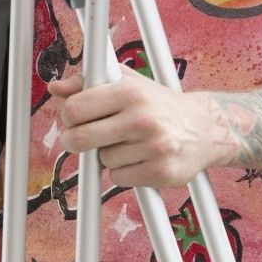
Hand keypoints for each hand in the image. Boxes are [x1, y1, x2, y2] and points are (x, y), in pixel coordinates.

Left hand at [49, 68, 221, 189]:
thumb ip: (88, 82)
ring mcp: (154, 147)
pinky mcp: (161, 172)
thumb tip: (55, 88)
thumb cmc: (158, 104)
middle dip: (75, 141)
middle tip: (83, 139)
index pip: (75, 109)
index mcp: (130, 92)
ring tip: (128, 143)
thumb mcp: (126, 82)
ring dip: (108, 156)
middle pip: (80, 139)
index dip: (69, 116)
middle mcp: (142, 118)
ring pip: (102, 161)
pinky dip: (123, 172)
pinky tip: (138, 159)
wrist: (206, 128)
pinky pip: (119, 179)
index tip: (75, 118)